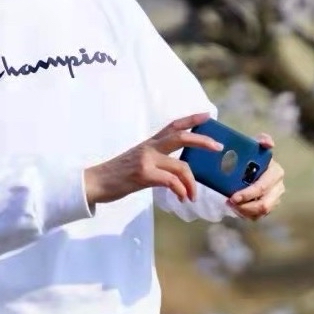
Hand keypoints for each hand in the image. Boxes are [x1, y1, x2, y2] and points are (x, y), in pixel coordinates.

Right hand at [84, 112, 222, 207]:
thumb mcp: (138, 161)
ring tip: (192, 196)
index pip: (173, 126)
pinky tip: (181, 198)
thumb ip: (156, 161)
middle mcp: (149, 147)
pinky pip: (170, 181)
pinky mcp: (143, 175)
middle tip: (217, 147)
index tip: (208, 115)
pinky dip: (180, 190)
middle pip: (181, 136)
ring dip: (191, 183)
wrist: (95, 182)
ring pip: (180, 165)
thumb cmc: (117, 175)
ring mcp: (146, 160)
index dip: (191, 119)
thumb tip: (177, 171)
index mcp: (149, 143)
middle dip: (202, 140)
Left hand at [227, 133, 284, 220]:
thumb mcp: (254, 145)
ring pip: (260, 213)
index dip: (248, 194)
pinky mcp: (268, 207)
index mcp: (276, 173)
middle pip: (264, 205)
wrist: (249, 165)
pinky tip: (235, 207)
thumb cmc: (251, 155)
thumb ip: (261, 140)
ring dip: (244, 211)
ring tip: (230, 204)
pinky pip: (257, 217)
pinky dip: (245, 214)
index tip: (233, 197)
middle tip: (229, 202)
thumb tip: (268, 143)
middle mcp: (278, 188)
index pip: (262, 187)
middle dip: (245, 206)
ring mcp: (274, 199)